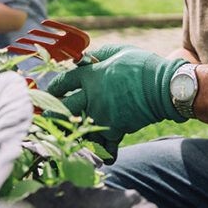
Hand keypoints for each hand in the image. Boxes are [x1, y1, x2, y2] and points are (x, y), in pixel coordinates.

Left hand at [47, 44, 187, 159]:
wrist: (163, 87)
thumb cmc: (141, 65)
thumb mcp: (118, 51)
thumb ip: (97, 55)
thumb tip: (84, 58)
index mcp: (90, 76)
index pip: (62, 82)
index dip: (54, 86)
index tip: (51, 91)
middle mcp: (92, 98)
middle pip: (61, 109)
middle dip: (50, 114)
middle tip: (44, 118)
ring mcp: (102, 116)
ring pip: (78, 130)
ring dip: (69, 134)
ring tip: (62, 137)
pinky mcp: (115, 130)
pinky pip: (103, 146)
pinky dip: (100, 152)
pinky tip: (96, 156)